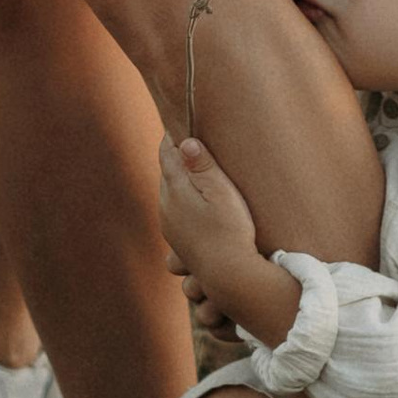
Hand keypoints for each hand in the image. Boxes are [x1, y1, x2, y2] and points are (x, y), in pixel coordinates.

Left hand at [159, 134, 260, 305]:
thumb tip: (185, 141)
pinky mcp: (178, 245)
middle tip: (194, 143)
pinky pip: (175, 215)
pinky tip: (200, 211)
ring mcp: (169, 228)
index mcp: (174, 189)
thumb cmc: (231, 229)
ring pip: (169, 195)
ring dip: (181, 184)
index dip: (174, 135)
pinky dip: (184, 206)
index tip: (181, 120)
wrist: (229, 277)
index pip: (167, 152)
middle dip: (178, 159)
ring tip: (199, 176)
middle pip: (167, 173)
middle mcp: (165, 208)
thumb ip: (203, 165)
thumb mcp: (222, 191)